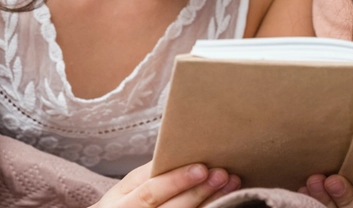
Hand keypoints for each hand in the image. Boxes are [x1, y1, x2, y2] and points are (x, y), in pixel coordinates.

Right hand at [91, 163, 241, 207]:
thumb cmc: (127, 202)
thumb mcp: (128, 187)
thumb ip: (151, 172)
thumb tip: (181, 150)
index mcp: (121, 204)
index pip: (150, 192)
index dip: (176, 181)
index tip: (201, 168)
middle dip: (199, 191)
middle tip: (222, 175)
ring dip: (211, 201)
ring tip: (230, 185)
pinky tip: (223, 200)